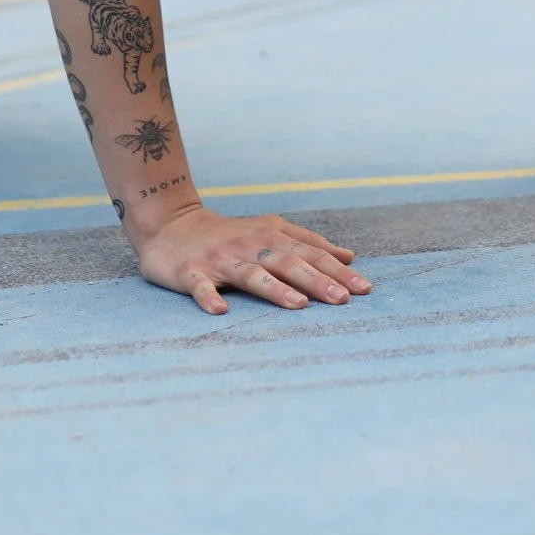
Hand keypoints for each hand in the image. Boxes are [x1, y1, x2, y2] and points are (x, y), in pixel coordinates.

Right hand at [132, 203, 373, 314]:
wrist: (171, 224)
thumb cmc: (229, 235)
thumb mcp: (271, 231)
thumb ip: (309, 244)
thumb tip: (349, 256)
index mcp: (271, 236)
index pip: (310, 254)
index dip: (337, 270)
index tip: (364, 288)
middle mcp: (249, 246)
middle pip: (287, 264)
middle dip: (317, 281)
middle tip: (343, 299)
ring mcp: (220, 260)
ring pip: (251, 274)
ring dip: (274, 290)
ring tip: (298, 306)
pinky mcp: (191, 272)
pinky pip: (201, 286)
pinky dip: (209, 297)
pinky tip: (220, 310)